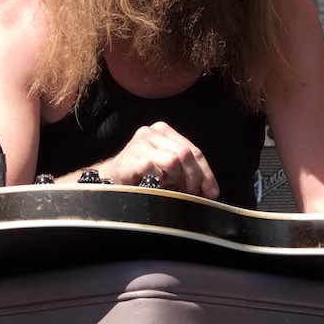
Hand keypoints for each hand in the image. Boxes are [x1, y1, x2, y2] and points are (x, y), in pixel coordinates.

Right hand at [102, 122, 219, 197]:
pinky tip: (154, 184)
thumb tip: (209, 190)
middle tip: (191, 193)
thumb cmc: (141, 173)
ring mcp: (141, 143)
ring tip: (167, 185)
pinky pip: (154, 169)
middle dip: (194, 178)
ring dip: (174, 179)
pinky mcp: (132, 156)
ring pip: (173, 160)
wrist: (111, 178)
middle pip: (187, 154)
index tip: (211, 192)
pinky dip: (158, 181)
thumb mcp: (167, 166)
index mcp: (165, 131)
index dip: (206, 173)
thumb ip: (187, 171)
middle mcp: (153, 132)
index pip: (194, 150)